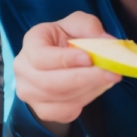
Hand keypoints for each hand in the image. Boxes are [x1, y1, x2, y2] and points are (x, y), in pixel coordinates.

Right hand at [15, 11, 121, 127]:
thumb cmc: (66, 41)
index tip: (89, 58)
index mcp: (30, 43)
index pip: (39, 56)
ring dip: (89, 90)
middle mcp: (23, 69)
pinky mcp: (43, 110)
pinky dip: (85, 101)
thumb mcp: (75, 25)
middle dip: (85, 79)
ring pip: (61, 98)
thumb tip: (107, 41)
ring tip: (107, 79)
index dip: (63, 59)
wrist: (56, 64)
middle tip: (113, 74)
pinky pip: (66, 111)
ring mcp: (30, 93)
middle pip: (50, 82)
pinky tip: (93, 88)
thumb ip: (89, 26)